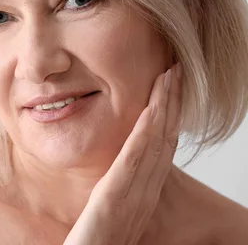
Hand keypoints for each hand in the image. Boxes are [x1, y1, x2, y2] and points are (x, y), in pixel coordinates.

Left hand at [63, 63, 182, 244]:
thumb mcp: (108, 213)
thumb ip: (114, 194)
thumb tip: (114, 178)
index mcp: (141, 192)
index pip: (159, 147)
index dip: (168, 116)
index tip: (169, 89)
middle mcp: (143, 190)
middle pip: (163, 138)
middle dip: (171, 102)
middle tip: (176, 70)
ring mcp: (132, 194)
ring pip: (154, 142)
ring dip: (164, 107)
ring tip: (169, 76)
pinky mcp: (114, 197)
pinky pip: (133, 160)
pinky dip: (144, 133)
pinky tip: (150, 110)